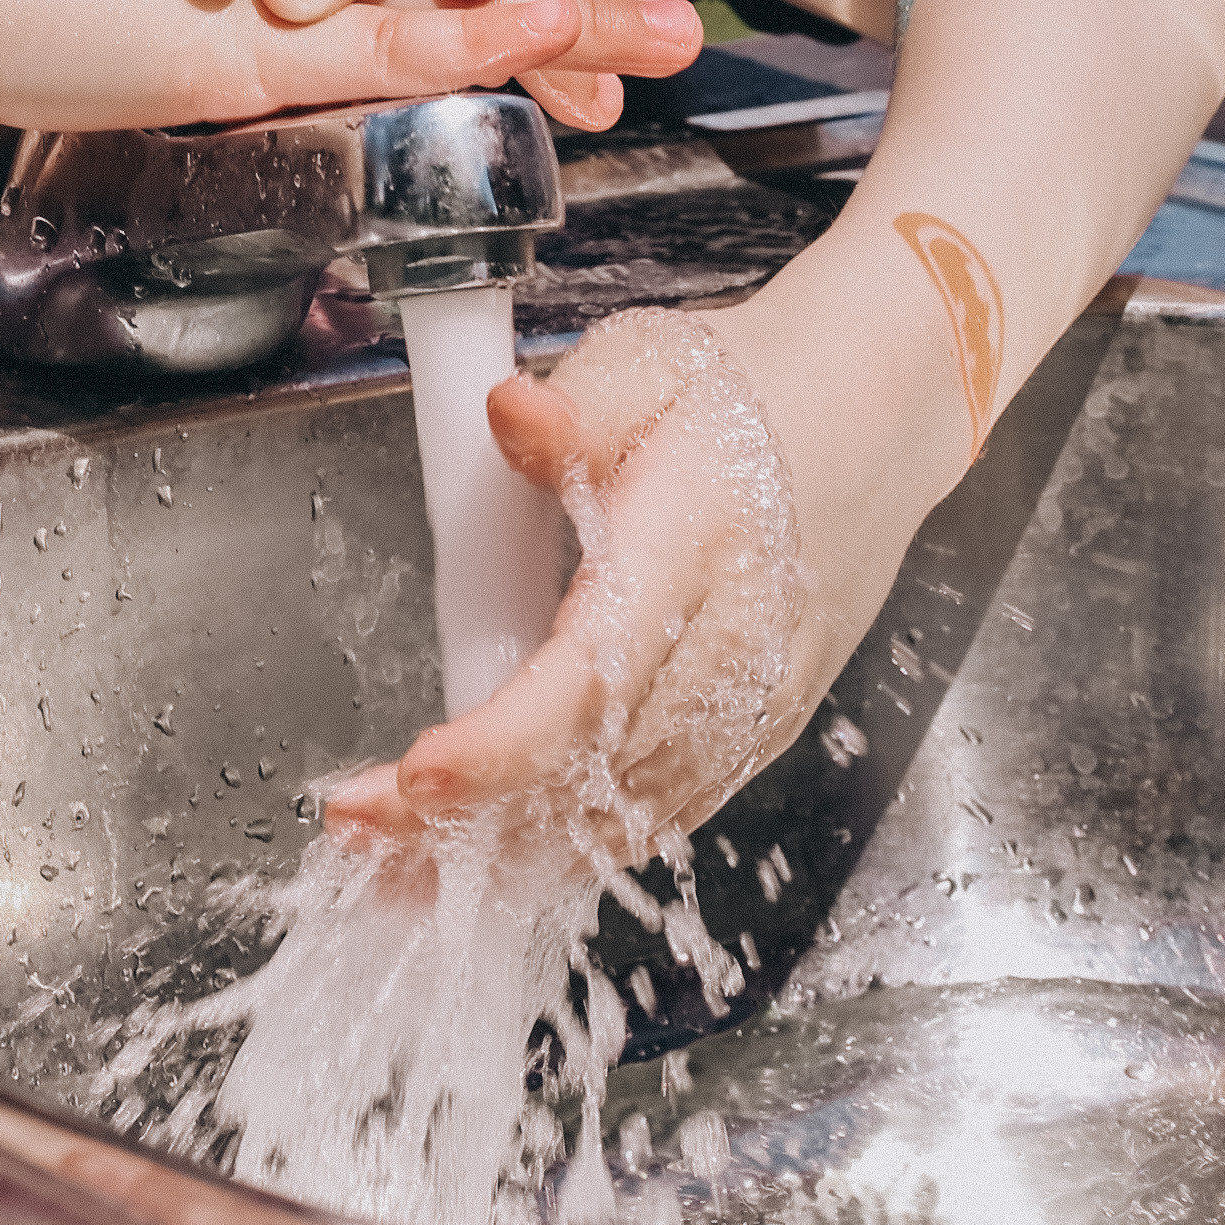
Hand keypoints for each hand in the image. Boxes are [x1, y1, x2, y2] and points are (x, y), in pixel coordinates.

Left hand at [319, 294, 916, 859]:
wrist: (871, 425)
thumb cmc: (747, 393)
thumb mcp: (654, 362)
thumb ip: (579, 404)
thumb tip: (508, 415)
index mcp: (696, 549)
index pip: (598, 676)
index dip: (505, 744)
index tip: (415, 773)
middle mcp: (731, 653)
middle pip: (594, 775)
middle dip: (467, 819)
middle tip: (353, 827)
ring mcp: (747, 711)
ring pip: (619, 820)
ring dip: (500, 853)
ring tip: (387, 862)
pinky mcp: (747, 737)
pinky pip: (649, 816)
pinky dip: (561, 849)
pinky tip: (479, 853)